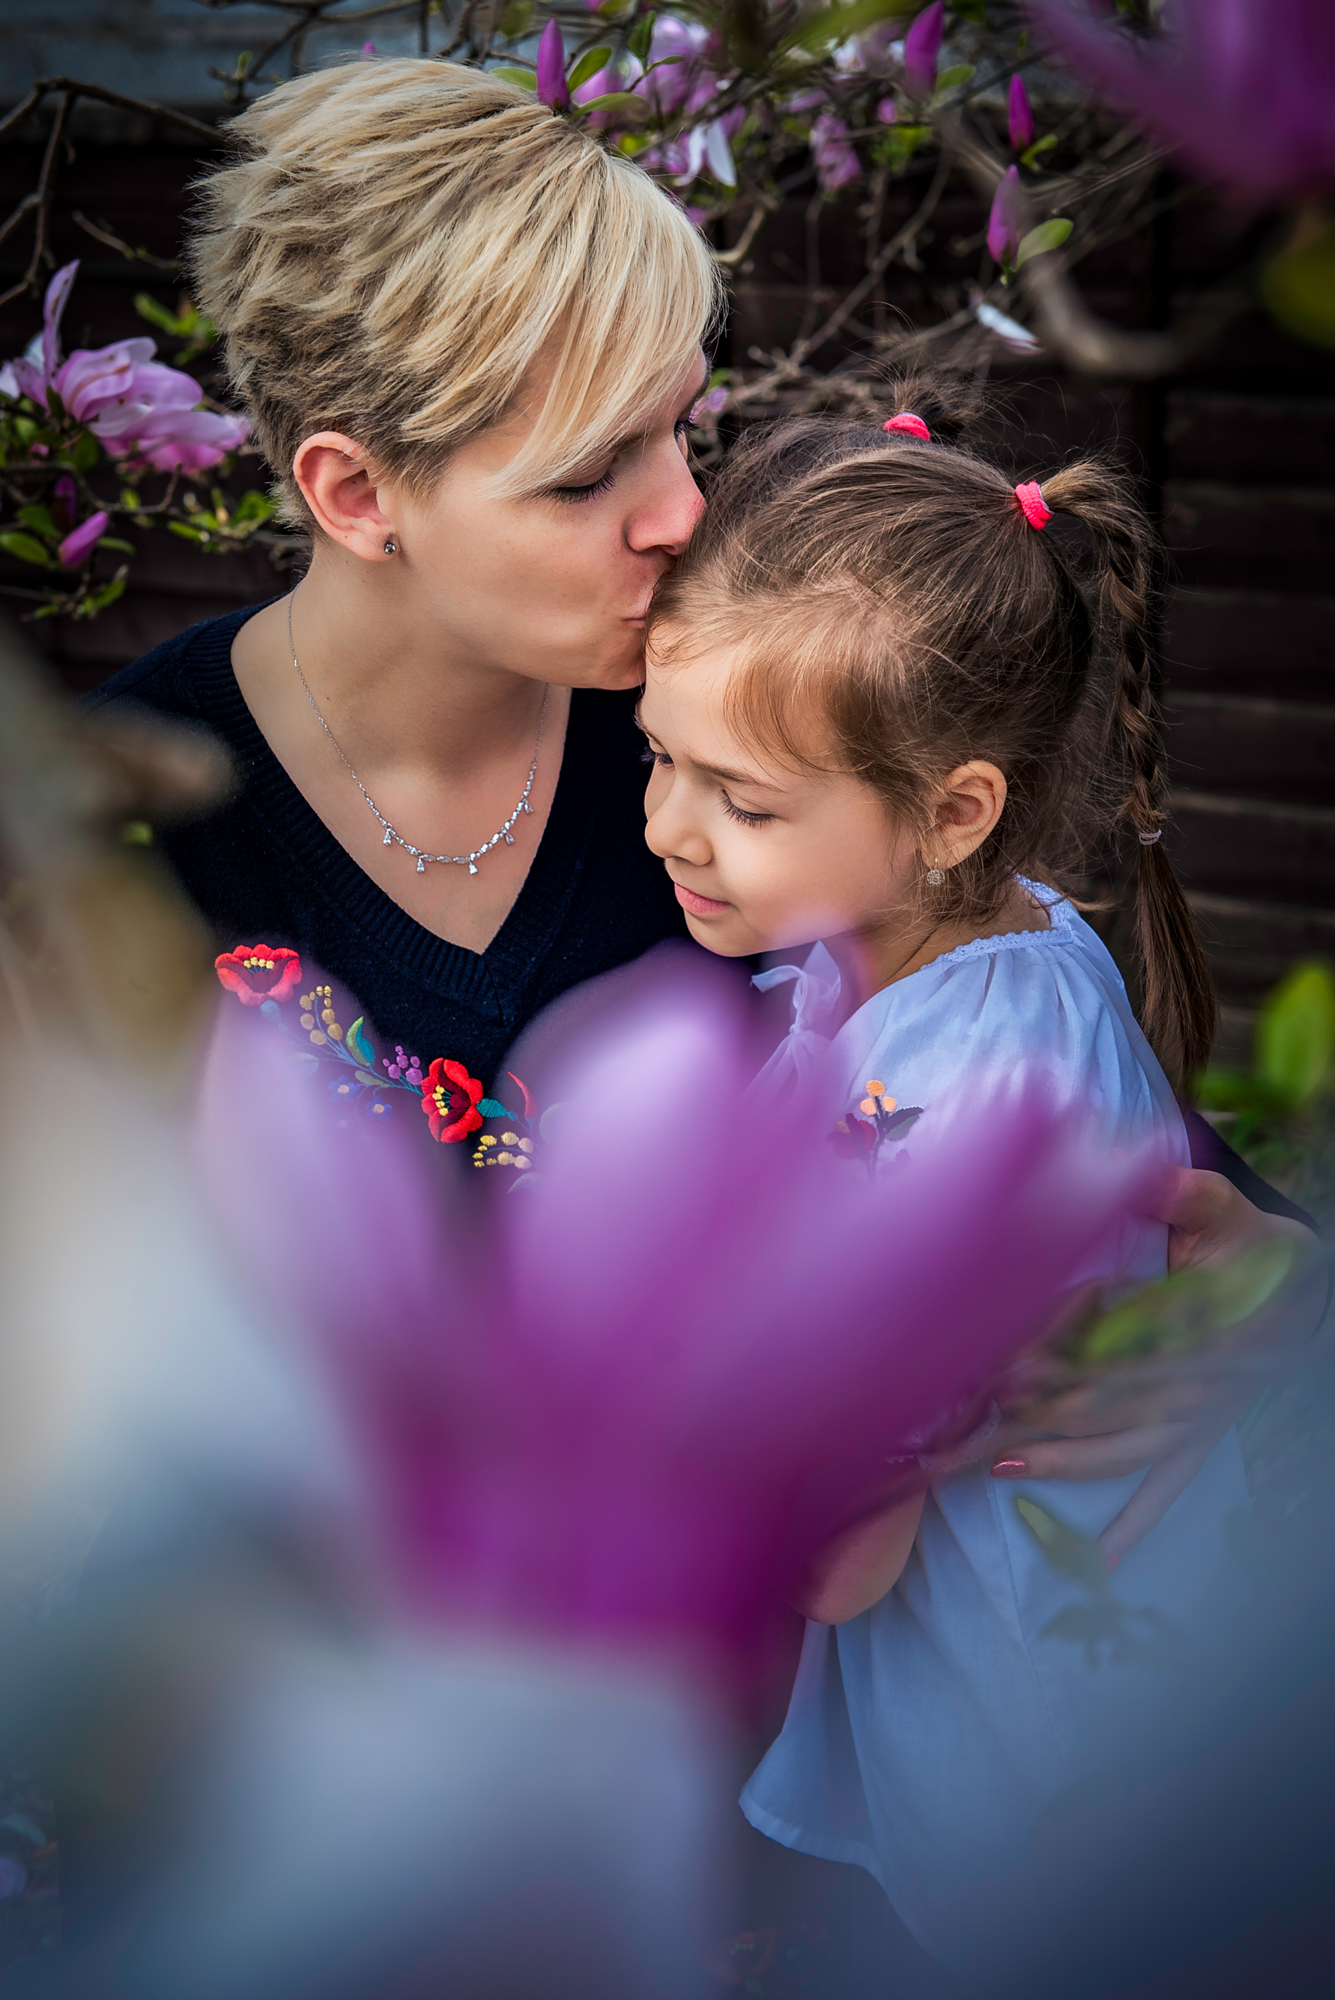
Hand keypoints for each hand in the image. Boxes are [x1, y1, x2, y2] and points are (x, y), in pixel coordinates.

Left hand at [988, 1168, 1324, 1565]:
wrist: (1305, 1289)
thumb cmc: (1253, 1245)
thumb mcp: (1224, 1209)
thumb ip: (1186, 1195)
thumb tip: (1148, 1176)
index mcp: (1200, 1321)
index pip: (1127, 1345)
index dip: (1071, 1356)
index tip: (1013, 1362)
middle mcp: (1198, 1379)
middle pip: (1115, 1403)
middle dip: (1046, 1412)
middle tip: (981, 1415)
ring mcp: (1200, 1415)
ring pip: (1129, 1448)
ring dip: (1068, 1459)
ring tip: (1002, 1463)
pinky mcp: (1202, 1434)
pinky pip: (1168, 1483)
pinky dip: (1138, 1522)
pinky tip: (1101, 1558)